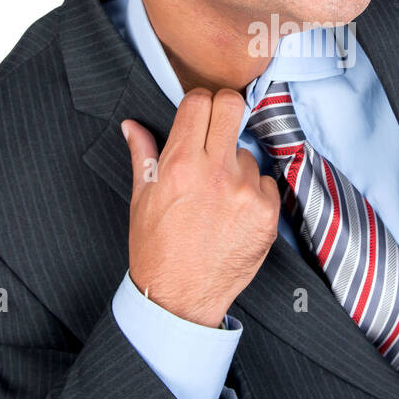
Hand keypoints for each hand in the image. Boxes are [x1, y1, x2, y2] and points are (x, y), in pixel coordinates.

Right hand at [121, 87, 280, 325]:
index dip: (197, 104)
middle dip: (223, 110)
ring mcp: (246, 192)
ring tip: (218, 197)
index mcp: (180, 164)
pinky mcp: (267, 213)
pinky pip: (265, 182)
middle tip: (216, 131)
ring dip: (235, 165)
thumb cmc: (156, 248)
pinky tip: (234, 214)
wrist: (180, 297)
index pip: (199, 101)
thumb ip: (142, 154)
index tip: (197, 116)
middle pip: (232, 106)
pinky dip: (253, 193)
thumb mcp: (141, 199)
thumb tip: (131, 125)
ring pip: (247, 152)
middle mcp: (216, 173)